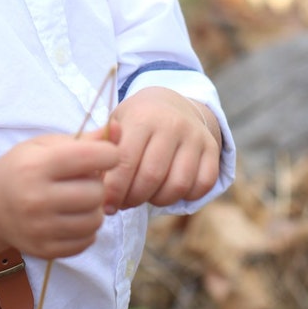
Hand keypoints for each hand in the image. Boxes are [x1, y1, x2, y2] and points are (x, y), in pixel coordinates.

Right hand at [0, 131, 121, 260]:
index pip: (90, 157)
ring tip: (80, 199)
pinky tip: (72, 217)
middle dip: (98, 183)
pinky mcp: (45, 250)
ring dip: (94, 207)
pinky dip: (87, 228)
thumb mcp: (46, 145)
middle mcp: (36, 199)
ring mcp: (40, 228)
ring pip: (95, 220)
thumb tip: (120, 130)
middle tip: (85, 179)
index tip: (105, 154)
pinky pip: (87, 241)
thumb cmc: (24, 167)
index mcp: (37, 166)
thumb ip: (86, 139)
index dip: (108, 153)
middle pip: (96, 192)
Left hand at [101, 88, 220, 213]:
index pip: (125, 161)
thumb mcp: (117, 123)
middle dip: (134, 198)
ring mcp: (195, 136)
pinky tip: (168, 190)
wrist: (172, 103)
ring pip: (178, 185)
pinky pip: (202, 185)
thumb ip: (104, 146)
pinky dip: (185, 196)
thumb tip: (95, 170)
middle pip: (151, 177)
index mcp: (142, 117)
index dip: (114, 190)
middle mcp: (172, 124)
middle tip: (124, 204)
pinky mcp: (212, 148)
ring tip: (145, 196)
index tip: (107, 205)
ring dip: (158, 200)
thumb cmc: (137, 121)